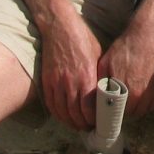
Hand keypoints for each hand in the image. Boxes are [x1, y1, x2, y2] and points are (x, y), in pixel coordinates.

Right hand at [36, 11, 103, 132]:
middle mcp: (71, 82)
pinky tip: (64, 116)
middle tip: (89, 128)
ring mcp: (57, 82)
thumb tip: (106, 92)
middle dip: (83, 124)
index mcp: (86, 76)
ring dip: (70, 122)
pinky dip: (58, 114)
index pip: (89, 108)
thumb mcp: (97, 56)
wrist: (60, 26)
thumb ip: (99, 76)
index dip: (94, 119)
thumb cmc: (82, 39)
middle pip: (75, 114)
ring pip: (62, 112)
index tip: (100, 122)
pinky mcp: (47, 80)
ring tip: (78, 125)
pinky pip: (51, 104)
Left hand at [99, 22, 153, 117]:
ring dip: (133, 108)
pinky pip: (150, 107)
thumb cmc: (126, 48)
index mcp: (121, 90)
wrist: (149, 36)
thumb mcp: (106, 62)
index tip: (106, 109)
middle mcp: (136, 96)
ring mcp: (150, 95)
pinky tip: (139, 95)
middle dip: (120, 110)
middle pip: (126, 114)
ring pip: (139, 112)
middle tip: (117, 102)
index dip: (108, 112)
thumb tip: (96, 99)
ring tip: (128, 98)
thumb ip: (100, 83)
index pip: (112, 113)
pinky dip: (144, 104)